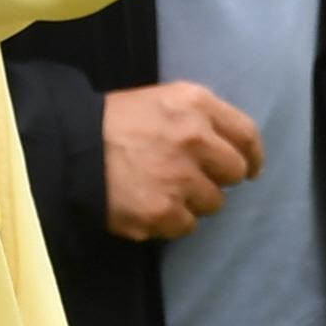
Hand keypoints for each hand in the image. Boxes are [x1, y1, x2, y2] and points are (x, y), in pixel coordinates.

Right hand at [102, 81, 262, 240]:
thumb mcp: (165, 100)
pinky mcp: (163, 211)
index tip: (252, 169)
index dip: (253, 155)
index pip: (247, 134)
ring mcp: (181, 178)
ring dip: (194, 201)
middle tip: (194, 178)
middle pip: (235, 172)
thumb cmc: (117, 121)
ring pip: (213, 203)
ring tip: (164, 190)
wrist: (71, 148)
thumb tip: (237, 149)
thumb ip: (203, 117)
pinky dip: (172, 221)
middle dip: (219, 178)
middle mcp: (195, 139)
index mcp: (197, 105)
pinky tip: (151, 205)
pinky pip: (187, 225)